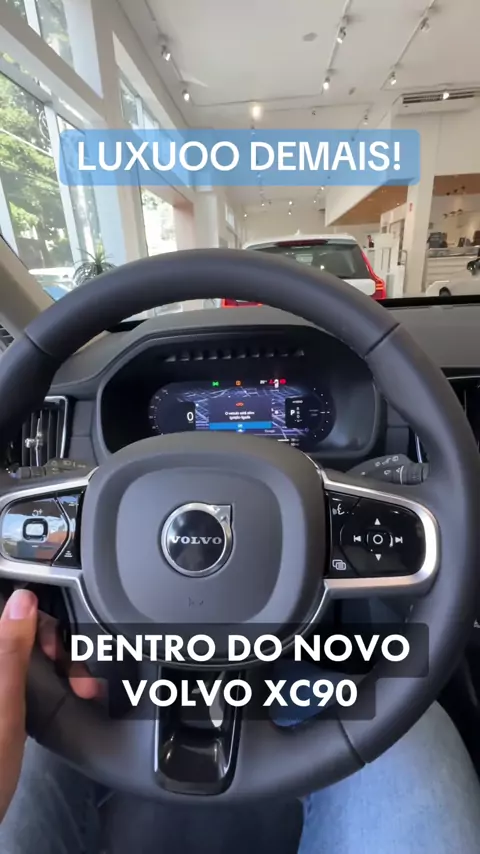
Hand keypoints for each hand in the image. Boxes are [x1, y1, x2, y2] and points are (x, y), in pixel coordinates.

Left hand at [0, 589, 100, 820]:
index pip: (10, 616)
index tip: (58, 644)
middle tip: (78, 674)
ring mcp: (2, 688)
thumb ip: (11, 648)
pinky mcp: (3, 708)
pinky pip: (30, 678)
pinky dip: (53, 681)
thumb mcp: (5, 702)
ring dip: (61, 666)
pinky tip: (72, 692)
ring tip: (85, 688)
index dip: (38, 621)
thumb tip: (23, 598)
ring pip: (30, 658)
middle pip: (23, 637)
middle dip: (57, 648)